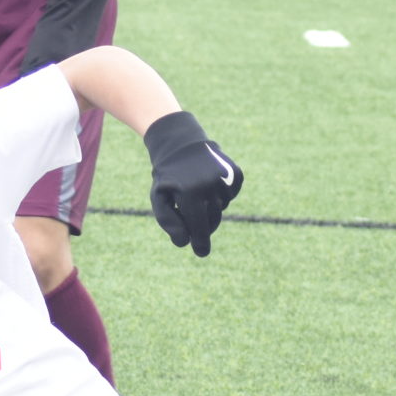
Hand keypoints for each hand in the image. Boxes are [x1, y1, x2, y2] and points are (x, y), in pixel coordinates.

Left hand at [145, 111, 242, 256]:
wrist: (182, 143)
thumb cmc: (168, 175)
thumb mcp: (159, 197)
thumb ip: (169, 222)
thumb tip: (184, 242)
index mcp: (190, 192)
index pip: (198, 227)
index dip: (201, 243)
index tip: (201, 253)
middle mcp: (210, 185)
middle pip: (212, 220)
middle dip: (203, 226)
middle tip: (194, 223)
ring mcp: (226, 178)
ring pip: (222, 208)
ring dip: (211, 207)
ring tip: (198, 193)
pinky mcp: (236, 174)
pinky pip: (232, 195)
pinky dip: (223, 195)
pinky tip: (211, 184)